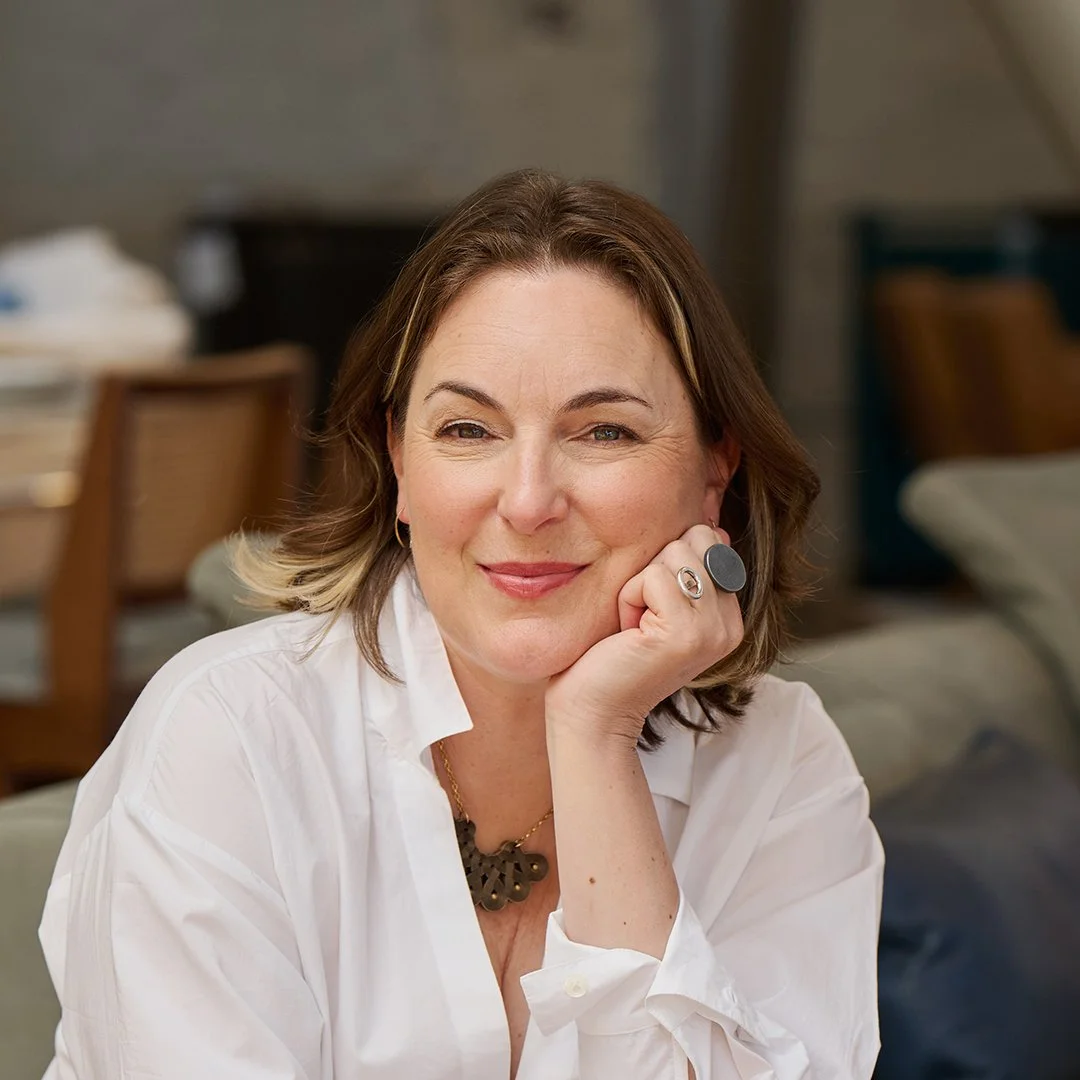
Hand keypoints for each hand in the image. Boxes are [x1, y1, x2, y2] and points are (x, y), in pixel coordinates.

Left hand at [545, 524, 744, 744]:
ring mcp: (712, 630)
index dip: (666, 563)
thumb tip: (714, 527)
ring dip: (637, 585)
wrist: (593, 712)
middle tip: (639, 617)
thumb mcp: (656, 604)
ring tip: (633, 626)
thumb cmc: (612, 656)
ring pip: (673, 555)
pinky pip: (651, 577)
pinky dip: (627, 598)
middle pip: (694, 540)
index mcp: (728, 616)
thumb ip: (685, 570)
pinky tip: (627, 632)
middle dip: (653, 569)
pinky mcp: (685, 634)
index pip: (710, 540)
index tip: (651, 609)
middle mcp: (729, 624)